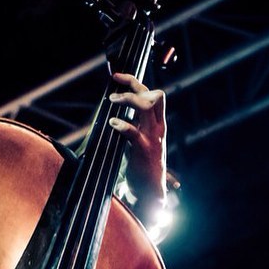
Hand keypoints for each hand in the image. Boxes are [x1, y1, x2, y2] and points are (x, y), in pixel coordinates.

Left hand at [108, 72, 166, 221]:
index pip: (150, 94)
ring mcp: (152, 138)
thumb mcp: (139, 141)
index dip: (134, 81)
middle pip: (153, 94)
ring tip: (112, 101)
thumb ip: (134, 126)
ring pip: (146, 107)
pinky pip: (134, 132)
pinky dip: (122, 124)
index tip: (116, 76)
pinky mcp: (143, 150)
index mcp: (156, 123)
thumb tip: (115, 113)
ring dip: (128, 100)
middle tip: (113, 89)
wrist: (151, 192)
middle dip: (134, 85)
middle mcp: (157, 127)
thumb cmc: (142, 166)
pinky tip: (112, 123)